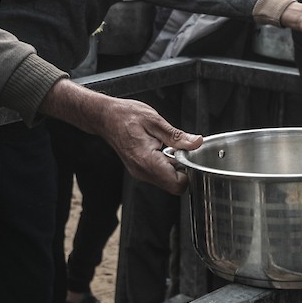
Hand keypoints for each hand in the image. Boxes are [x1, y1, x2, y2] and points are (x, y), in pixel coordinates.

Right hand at [40, 80, 201, 193]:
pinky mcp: (139, 170)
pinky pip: (159, 176)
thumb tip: (196, 142)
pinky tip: (161, 150)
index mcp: (148, 161)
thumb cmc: (126, 116)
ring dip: (174, 168)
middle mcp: (143, 172)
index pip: (177, 184)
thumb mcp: (155, 121)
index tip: (188, 156)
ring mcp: (140, 173)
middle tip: (180, 150)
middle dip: (182, 170)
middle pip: (173, 186)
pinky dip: (165, 166)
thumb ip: (177, 136)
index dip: (188, 172)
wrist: (105, 117)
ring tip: (168, 148)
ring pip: (167, 182)